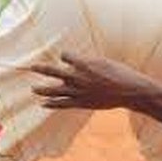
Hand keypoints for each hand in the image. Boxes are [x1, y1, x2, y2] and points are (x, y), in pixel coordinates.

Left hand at [31, 52, 153, 110]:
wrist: (129, 90)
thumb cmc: (119, 72)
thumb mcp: (103, 61)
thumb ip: (87, 62)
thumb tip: (75, 63)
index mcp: (83, 63)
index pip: (65, 55)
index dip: (66, 55)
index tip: (67, 57)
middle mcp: (78, 77)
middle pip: (53, 71)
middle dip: (41, 68)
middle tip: (32, 67)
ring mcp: (78, 91)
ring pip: (54, 90)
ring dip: (42, 89)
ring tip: (33, 89)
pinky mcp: (81, 103)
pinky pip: (63, 104)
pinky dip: (52, 104)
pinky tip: (43, 104)